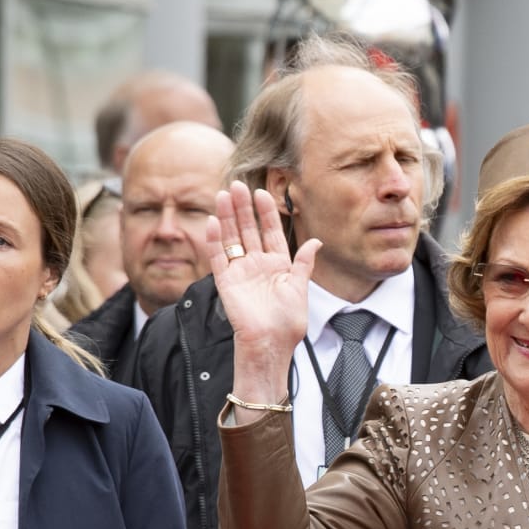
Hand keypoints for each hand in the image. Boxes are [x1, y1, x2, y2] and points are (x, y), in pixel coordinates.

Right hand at [201, 184, 317, 403]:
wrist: (271, 343)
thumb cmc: (288, 321)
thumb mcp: (300, 288)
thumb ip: (304, 263)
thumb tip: (316, 241)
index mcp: (278, 264)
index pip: (270, 231)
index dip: (266, 212)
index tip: (263, 193)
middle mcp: (257, 264)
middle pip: (248, 229)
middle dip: (243, 208)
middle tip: (237, 185)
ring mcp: (240, 271)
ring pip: (231, 238)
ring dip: (226, 217)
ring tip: (223, 195)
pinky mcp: (226, 282)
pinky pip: (218, 257)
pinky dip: (214, 240)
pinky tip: (212, 222)